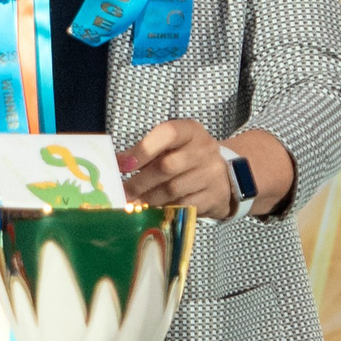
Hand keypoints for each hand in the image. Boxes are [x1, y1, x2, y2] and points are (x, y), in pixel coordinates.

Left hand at [119, 118, 233, 217]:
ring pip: (173, 189)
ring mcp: (212, 174)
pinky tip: (154, 210)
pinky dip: (165, 208)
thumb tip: (117, 163)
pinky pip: (184, 206)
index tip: (122, 166)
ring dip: (149, 198)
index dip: (143, 150)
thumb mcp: (170, 147)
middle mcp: (205, 149)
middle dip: (140, 182)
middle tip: (122, 193)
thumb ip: (146, 152)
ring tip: (133, 203)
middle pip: (167, 166)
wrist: (223, 177)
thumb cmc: (186, 158)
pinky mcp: (214, 196)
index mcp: (191, 131)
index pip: (168, 134)